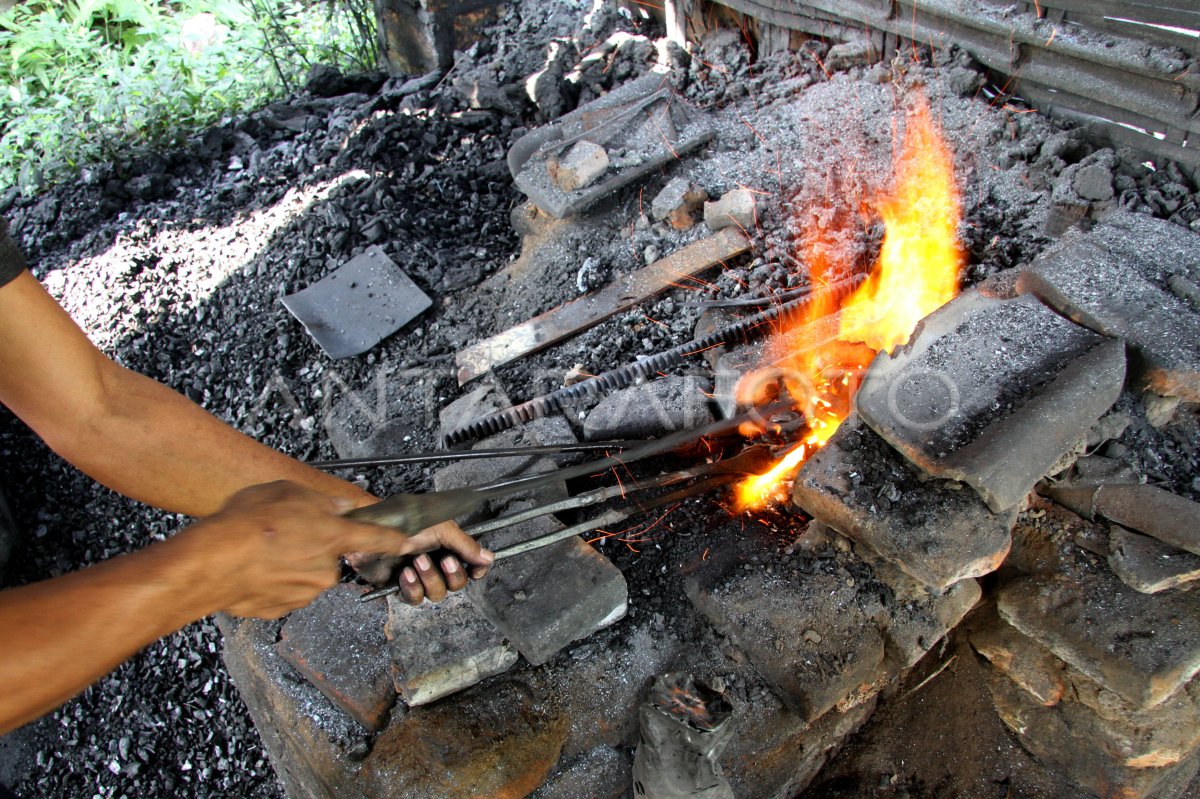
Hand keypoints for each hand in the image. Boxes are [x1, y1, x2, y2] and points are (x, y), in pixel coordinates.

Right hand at [182, 481, 431, 618]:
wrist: (210, 562)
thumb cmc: (245, 524)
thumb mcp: (287, 492)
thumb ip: (318, 501)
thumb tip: (334, 507)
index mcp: (332, 535)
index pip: (375, 538)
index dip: (393, 540)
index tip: (407, 543)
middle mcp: (324, 567)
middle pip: (329, 556)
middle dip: (312, 547)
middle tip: (283, 535)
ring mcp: (305, 590)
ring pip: (306, 574)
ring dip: (290, 564)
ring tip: (261, 551)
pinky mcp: (283, 607)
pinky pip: (285, 590)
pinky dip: (273, 581)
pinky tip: (253, 568)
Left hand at [345, 519, 493, 605]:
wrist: (372, 531)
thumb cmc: (403, 521)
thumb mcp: (441, 529)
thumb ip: (466, 545)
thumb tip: (488, 557)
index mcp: (448, 546)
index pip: (471, 565)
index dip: (476, 570)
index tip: (476, 570)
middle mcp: (436, 562)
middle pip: (457, 584)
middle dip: (451, 574)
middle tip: (443, 560)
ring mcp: (419, 575)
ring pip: (437, 594)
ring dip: (429, 579)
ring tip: (417, 562)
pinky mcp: (400, 586)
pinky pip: (415, 598)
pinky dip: (412, 588)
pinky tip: (405, 574)